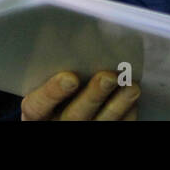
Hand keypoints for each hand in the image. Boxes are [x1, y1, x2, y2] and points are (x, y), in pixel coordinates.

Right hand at [21, 71, 140, 120]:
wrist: (60, 115)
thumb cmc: (51, 93)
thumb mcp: (40, 82)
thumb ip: (50, 69)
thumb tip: (71, 38)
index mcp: (36, 113)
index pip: (38, 106)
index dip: (53, 92)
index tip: (70, 77)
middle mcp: (56, 125)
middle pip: (74, 116)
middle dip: (93, 95)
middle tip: (108, 76)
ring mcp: (80, 131)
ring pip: (99, 124)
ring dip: (118, 105)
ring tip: (131, 86)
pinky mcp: (100, 131)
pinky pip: (117, 128)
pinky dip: (127, 114)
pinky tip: (133, 99)